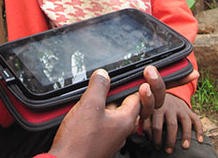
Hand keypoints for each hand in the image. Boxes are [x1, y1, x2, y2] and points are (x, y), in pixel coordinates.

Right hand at [48, 67, 164, 157]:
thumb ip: (99, 87)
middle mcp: (121, 131)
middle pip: (123, 104)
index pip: (138, 97)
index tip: (130, 75)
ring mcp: (110, 138)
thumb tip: (103, 75)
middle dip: (112, 93)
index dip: (134, 83)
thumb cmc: (79, 143)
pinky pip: (101, 124)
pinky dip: (93, 116)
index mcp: (125, 121)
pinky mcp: (99, 142)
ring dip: (101, 105)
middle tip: (101, 86)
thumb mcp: (90, 106)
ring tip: (86, 101)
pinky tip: (80, 114)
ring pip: (110, 114)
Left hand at [141, 93, 203, 153]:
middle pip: (171, 125)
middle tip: (168, 151)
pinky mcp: (188, 110)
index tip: (156, 147)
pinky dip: (199, 130)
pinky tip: (200, 140)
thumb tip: (146, 138)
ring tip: (185, 147)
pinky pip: (196, 119)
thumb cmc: (154, 107)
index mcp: (157, 108)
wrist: (164, 91)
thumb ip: (146, 123)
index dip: (156, 139)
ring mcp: (180, 108)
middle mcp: (169, 107)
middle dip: (170, 139)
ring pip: (185, 121)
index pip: (156, 126)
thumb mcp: (147, 112)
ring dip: (186, 135)